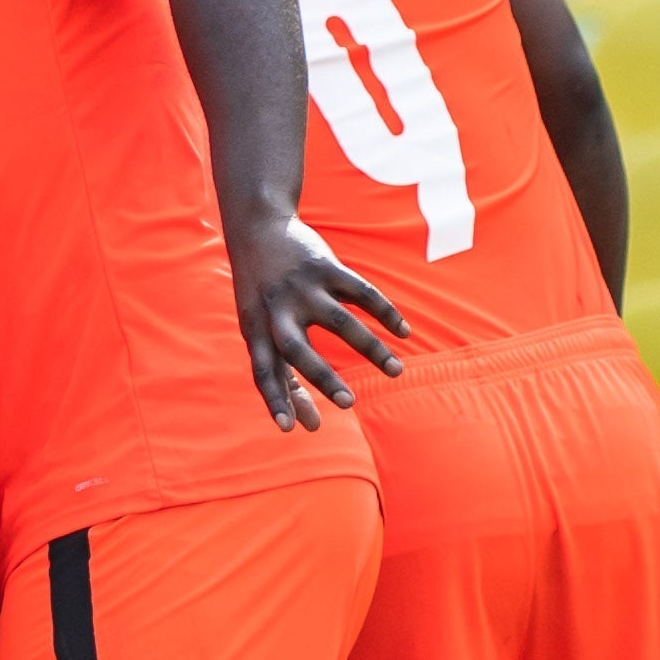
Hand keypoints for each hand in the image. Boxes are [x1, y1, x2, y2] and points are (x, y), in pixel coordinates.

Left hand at [224, 210, 406, 427]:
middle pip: (297, 349)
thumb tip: (308, 427)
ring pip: (340, 322)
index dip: (275, 399)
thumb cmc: (261, 297)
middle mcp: (277, 310)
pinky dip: (385, 312)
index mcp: (256, 330)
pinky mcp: (325, 266)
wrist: (257, 230)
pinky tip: (403, 332)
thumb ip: (282, 377)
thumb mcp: (260, 331)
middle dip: (323, 378)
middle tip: (349, 404)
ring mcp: (302, 287)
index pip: (262, 371)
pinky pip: (361, 292)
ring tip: (397, 372)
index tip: (290, 430)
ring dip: (371, 349)